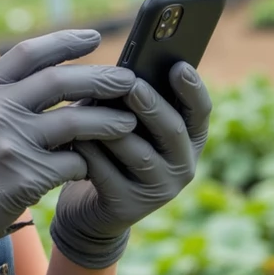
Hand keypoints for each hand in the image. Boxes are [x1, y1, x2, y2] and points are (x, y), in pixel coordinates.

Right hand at [0, 32, 137, 274]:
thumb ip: (2, 99)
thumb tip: (54, 81)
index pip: (29, 53)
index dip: (65, 42)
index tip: (94, 37)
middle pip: (60, 80)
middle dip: (100, 78)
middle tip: (128, 81)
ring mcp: (9, 144)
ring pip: (75, 122)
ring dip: (108, 121)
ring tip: (128, 123)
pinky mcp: (24, 177)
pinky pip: (71, 163)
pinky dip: (85, 163)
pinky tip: (90, 167)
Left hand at [49, 62, 212, 269]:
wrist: (91, 208)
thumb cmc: (111, 150)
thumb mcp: (127, 123)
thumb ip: (132, 101)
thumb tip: (119, 74)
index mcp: (187, 138)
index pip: (200, 111)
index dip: (193, 89)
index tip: (179, 66)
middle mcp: (182, 166)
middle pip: (173, 130)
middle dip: (152, 106)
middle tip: (133, 86)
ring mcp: (158, 190)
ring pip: (139, 153)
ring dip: (112, 127)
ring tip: (90, 106)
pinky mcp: (128, 207)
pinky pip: (107, 173)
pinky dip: (89, 151)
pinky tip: (73, 137)